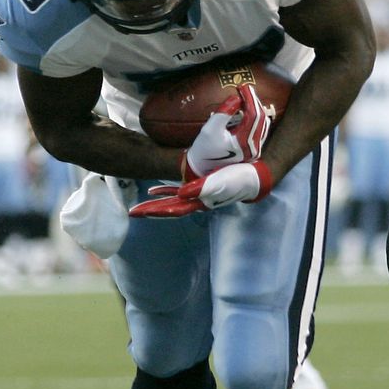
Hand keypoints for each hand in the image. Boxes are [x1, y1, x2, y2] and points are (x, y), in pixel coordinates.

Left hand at [129, 162, 274, 217]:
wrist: (257, 175)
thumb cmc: (241, 178)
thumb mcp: (223, 181)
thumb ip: (203, 187)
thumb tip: (182, 193)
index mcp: (201, 202)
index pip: (175, 209)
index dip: (157, 210)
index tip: (139, 212)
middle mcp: (198, 201)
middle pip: (170, 208)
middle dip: (151, 210)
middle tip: (132, 213)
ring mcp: (200, 194)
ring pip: (172, 201)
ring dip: (156, 203)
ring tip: (139, 207)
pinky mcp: (202, 185)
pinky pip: (180, 189)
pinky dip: (167, 190)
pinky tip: (156, 188)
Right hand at [183, 85, 270, 180]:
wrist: (202, 165)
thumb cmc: (204, 148)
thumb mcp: (209, 129)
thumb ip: (223, 113)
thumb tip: (236, 98)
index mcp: (245, 144)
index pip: (254, 116)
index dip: (250, 99)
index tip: (243, 87)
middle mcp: (254, 148)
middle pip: (261, 119)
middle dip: (253, 102)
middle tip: (245, 89)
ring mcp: (255, 149)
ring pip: (262, 123)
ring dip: (255, 108)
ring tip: (245, 97)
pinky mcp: (253, 148)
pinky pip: (259, 129)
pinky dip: (254, 117)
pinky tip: (246, 108)